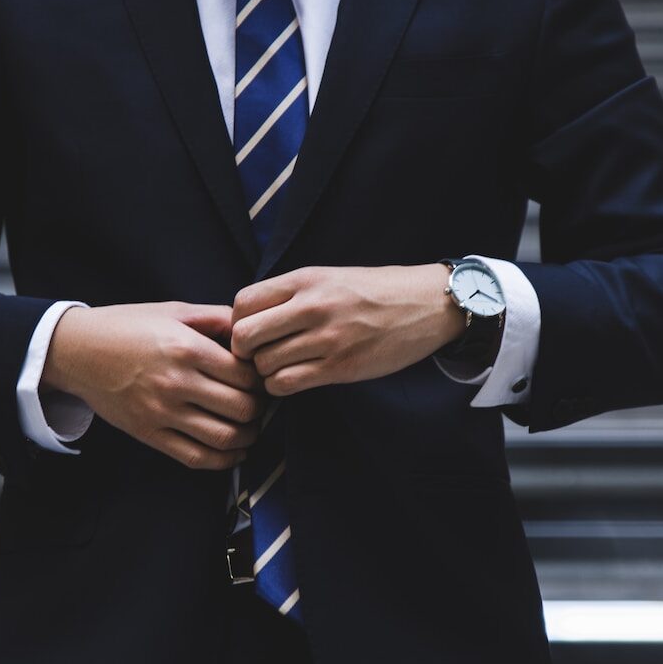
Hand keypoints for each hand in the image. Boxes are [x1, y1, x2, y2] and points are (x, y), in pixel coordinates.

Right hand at [42, 302, 266, 469]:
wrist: (77, 351)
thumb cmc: (128, 326)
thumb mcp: (174, 311)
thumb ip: (217, 318)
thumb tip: (252, 329)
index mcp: (186, 348)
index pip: (246, 375)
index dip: (262, 379)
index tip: (262, 378)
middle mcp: (176, 383)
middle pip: (242, 408)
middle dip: (259, 409)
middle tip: (260, 403)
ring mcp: (162, 412)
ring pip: (224, 437)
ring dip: (248, 437)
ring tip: (251, 427)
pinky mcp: (149, 434)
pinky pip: (196, 457)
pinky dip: (224, 460)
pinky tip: (234, 451)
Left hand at [231, 264, 463, 395]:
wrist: (426, 305)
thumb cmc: (374, 291)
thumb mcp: (329, 277)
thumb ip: (291, 294)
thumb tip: (248, 317)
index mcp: (305, 280)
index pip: (242, 303)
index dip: (237, 322)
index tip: (251, 331)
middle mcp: (312, 307)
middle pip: (245, 336)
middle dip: (244, 351)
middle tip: (258, 355)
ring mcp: (326, 339)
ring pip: (264, 365)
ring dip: (265, 372)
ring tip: (281, 366)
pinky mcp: (340, 367)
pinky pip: (287, 384)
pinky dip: (281, 386)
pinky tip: (293, 379)